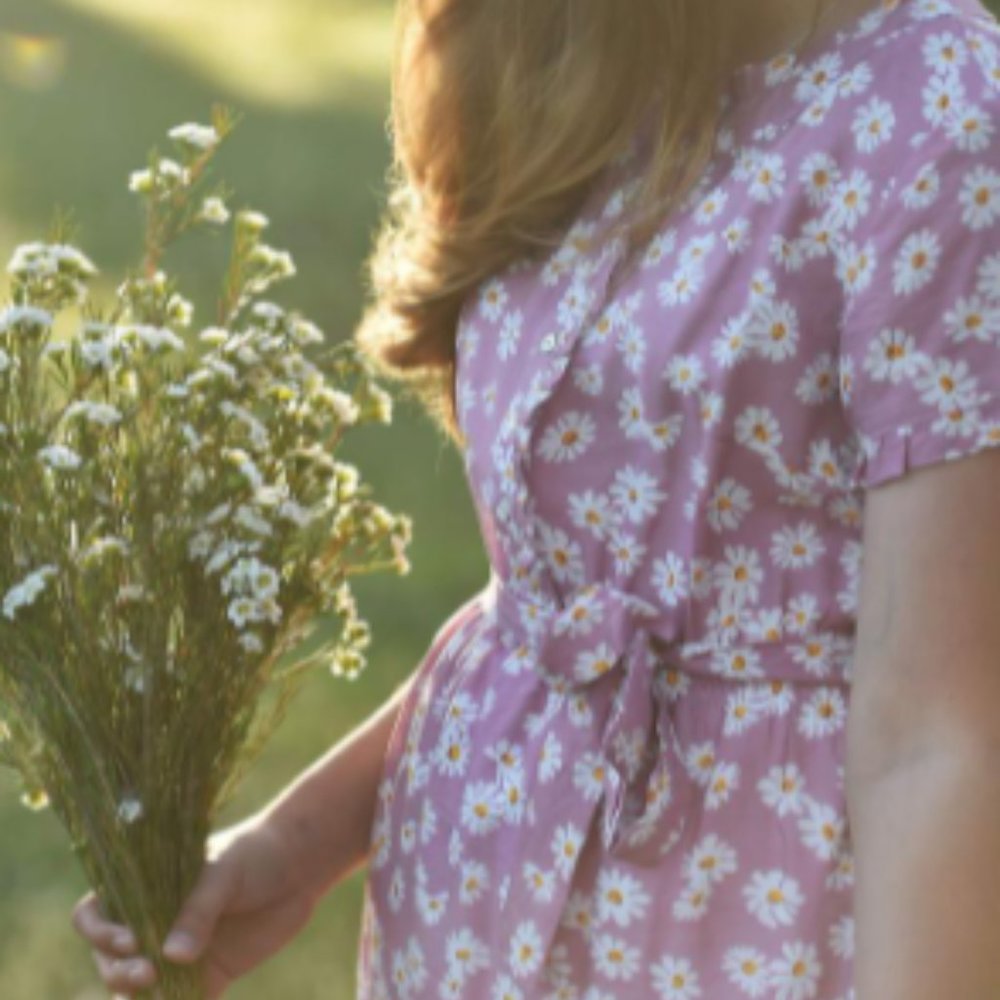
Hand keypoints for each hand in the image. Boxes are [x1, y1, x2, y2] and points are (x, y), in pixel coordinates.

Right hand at [71, 814, 318, 998]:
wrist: (301, 866)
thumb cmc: (255, 854)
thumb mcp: (225, 872)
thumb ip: (199, 910)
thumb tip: (172, 957)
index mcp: (145, 890)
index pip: (94, 915)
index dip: (100, 933)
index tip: (130, 940)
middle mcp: (153, 925)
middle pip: (111, 961)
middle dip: (120, 973)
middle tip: (149, 974)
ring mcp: (178, 955)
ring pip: (138, 992)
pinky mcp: (208, 978)